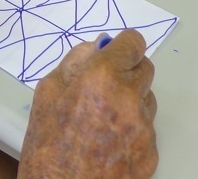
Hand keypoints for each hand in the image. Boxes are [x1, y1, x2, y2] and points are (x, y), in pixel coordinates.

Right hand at [19, 29, 157, 177]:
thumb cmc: (47, 149)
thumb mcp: (46, 94)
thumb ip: (74, 62)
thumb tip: (96, 48)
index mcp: (102, 78)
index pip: (133, 43)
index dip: (122, 46)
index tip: (115, 52)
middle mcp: (129, 99)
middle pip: (145, 69)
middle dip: (127, 72)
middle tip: (104, 88)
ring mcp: (143, 129)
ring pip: (147, 100)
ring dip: (131, 102)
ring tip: (103, 121)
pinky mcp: (151, 154)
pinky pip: (147, 130)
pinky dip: (133, 131)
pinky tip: (109, 143)